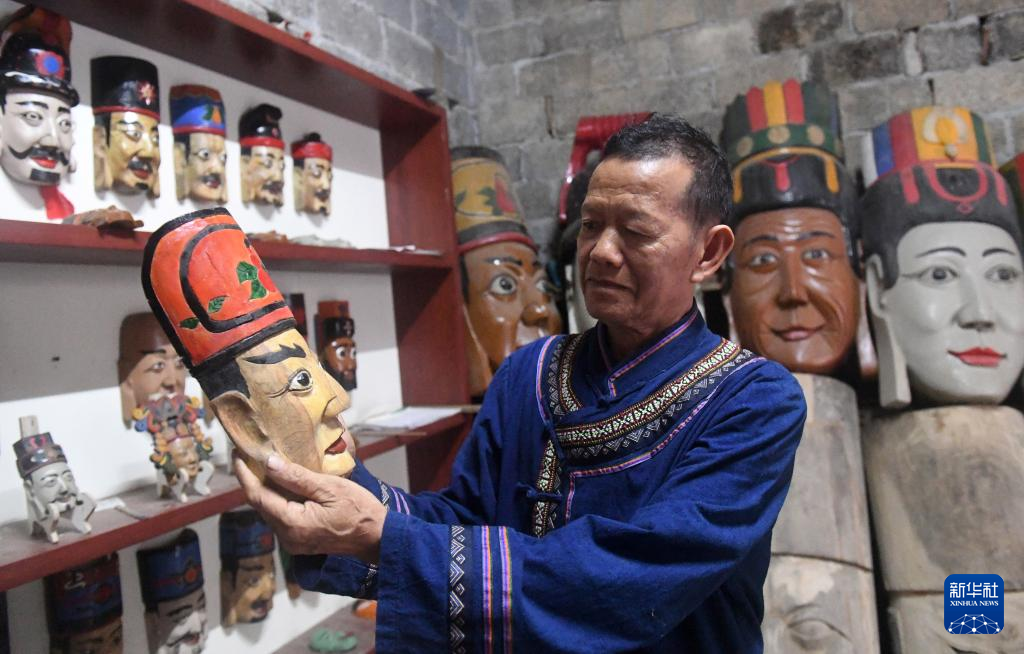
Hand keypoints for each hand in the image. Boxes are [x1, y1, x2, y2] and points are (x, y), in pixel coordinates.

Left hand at [234, 454, 386, 563]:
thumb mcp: (329, 487)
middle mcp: (287, 537)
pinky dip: (277, 499)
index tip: (238, 454)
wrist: (377, 538)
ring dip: (264, 489)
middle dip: (252, 480)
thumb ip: (297, 477)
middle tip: (248, 456)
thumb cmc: (358, 510)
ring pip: (269, 511)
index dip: (245, 474)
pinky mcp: (300, 542)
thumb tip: (269, 463)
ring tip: (262, 465)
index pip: (258, 496)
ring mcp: (293, 542)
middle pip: (260, 505)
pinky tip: (281, 484)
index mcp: (293, 523)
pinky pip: (280, 518)